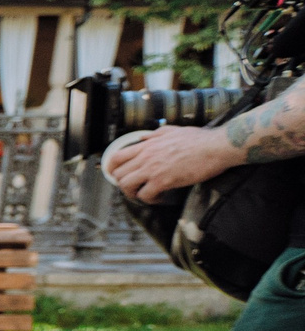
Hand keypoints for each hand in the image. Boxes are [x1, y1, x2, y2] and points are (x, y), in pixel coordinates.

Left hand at [105, 125, 240, 201]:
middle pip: (118, 174)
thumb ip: (155, 134)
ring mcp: (153, 169)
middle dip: (122, 183)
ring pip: (126, 186)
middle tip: (134, 187)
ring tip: (143, 194)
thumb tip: (144, 137)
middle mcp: (145, 156)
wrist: (216, 146)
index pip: (116, 156)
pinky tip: (159, 198)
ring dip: (132, 193)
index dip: (112, 168)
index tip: (117, 175)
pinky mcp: (163, 181)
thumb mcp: (173, 130)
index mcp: (147, 145)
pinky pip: (145, 195)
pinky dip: (149, 199)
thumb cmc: (200, 138)